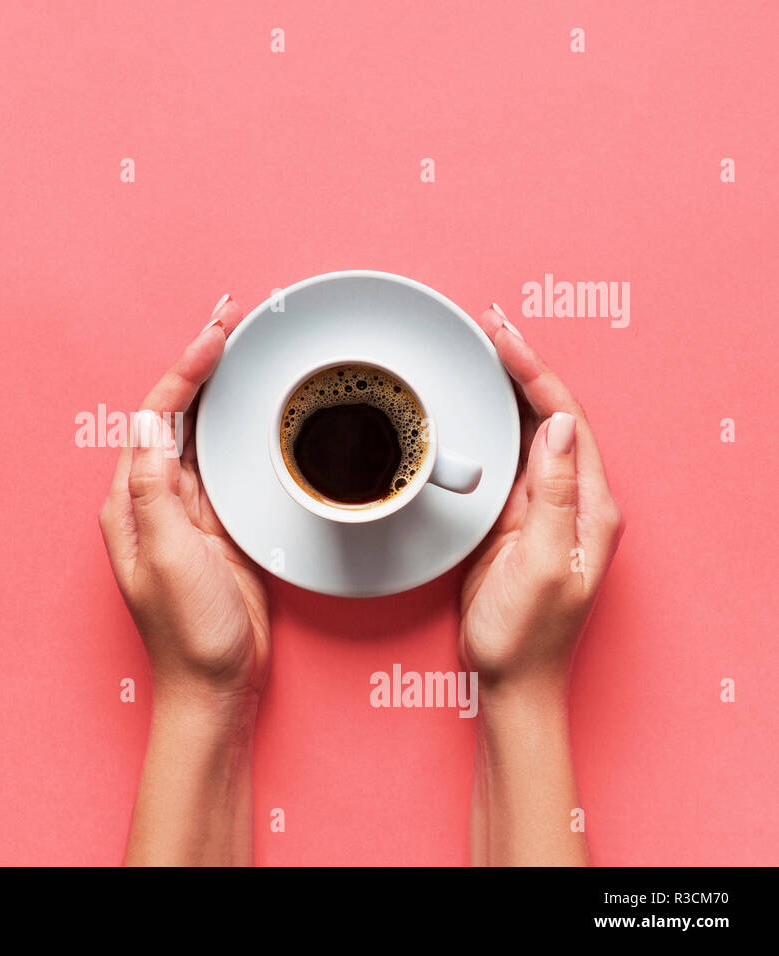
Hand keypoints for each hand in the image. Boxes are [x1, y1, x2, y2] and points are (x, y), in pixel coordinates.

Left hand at [99, 296, 270, 721]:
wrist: (217, 685)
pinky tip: (256, 405)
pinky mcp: (221, 526)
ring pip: (204, 432)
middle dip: (202, 363)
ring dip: (222, 388)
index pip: (155, 416)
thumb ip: (157, 488)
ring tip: (243, 344)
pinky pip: (228, 463)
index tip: (216, 335)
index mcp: (133, 500)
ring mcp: (190, 511)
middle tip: (232, 317)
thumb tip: (147, 419)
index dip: (185, 370)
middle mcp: (156, 498)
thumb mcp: (170, 555)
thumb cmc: (189, 631)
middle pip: (177, 414)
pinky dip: (242, 427)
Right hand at [459, 307, 624, 694]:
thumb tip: (554, 426)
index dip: (535, 373)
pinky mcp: (511, 521)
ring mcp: (540, 508)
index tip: (503, 339)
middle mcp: (570, 499)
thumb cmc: (528, 633)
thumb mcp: (544, 562)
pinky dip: (486, 425)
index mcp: (589, 505)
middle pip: (548, 414)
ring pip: (525, 432)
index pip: (565, 419)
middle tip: (487, 325)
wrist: (510, 678)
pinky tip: (470, 407)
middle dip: (520, 365)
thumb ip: (552, 494)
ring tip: (479, 350)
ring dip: (504, 389)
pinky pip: (502, 459)